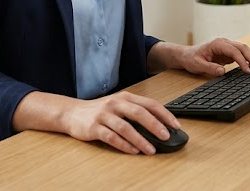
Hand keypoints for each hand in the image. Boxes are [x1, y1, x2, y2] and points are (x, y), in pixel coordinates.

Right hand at [61, 91, 180, 154]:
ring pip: (125, 127)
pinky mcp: (94, 127)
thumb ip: (136, 112)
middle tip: (166, 137)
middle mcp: (115, 103)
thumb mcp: (119, 106)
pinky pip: (111, 137)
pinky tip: (133, 151)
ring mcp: (104, 115)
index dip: (164, 114)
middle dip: (155, 125)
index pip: (149, 104)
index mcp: (125, 97)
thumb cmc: (100, 111)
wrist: (72, 113)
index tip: (176, 125)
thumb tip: (160, 126)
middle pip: (139, 113)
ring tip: (151, 150)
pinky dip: (124, 145)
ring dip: (140, 139)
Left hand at [179, 37, 249, 76]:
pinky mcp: (228, 52)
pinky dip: (248, 60)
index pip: (234, 51)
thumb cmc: (191, 58)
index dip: (242, 61)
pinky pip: (241, 55)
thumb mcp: (197, 65)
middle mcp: (224, 43)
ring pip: (244, 50)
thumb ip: (210, 68)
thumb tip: (222, 71)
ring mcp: (227, 47)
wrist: (186, 55)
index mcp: (217, 44)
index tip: (247, 71)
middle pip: (242, 48)